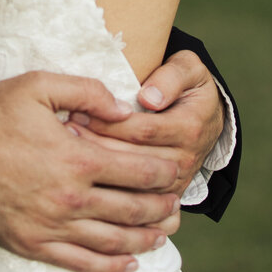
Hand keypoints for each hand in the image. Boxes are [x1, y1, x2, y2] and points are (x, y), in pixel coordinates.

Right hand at [0, 72, 183, 271]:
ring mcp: (53, 227)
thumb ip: (87, 91)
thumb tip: (123, 109)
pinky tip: (128, 264)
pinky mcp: (34, 245)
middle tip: (178, 204)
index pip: (137, 171)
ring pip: (113, 241)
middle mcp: (72, 198)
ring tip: (163, 234)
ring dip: (144, 238)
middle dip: (160, 207)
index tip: (177, 170)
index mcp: (79, 159)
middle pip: (131, 209)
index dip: (163, 172)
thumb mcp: (40, 86)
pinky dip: (110, 267)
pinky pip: (81, 263)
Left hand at [71, 51, 224, 231]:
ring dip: (98, 169)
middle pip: (133, 158)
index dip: (109, 122)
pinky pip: (136, 202)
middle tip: (65, 131)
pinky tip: (86, 179)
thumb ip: (171, 77)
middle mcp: (185, 159)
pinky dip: (110, 192)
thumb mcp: (188, 69)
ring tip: (68, 149)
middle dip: (96, 144)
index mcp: (189, 127)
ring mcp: (176, 182)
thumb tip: (149, 97)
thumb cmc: (188, 88)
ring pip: (132, 184)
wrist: (206, 119)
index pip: (142, 129)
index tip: (79, 111)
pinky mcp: (166, 196)